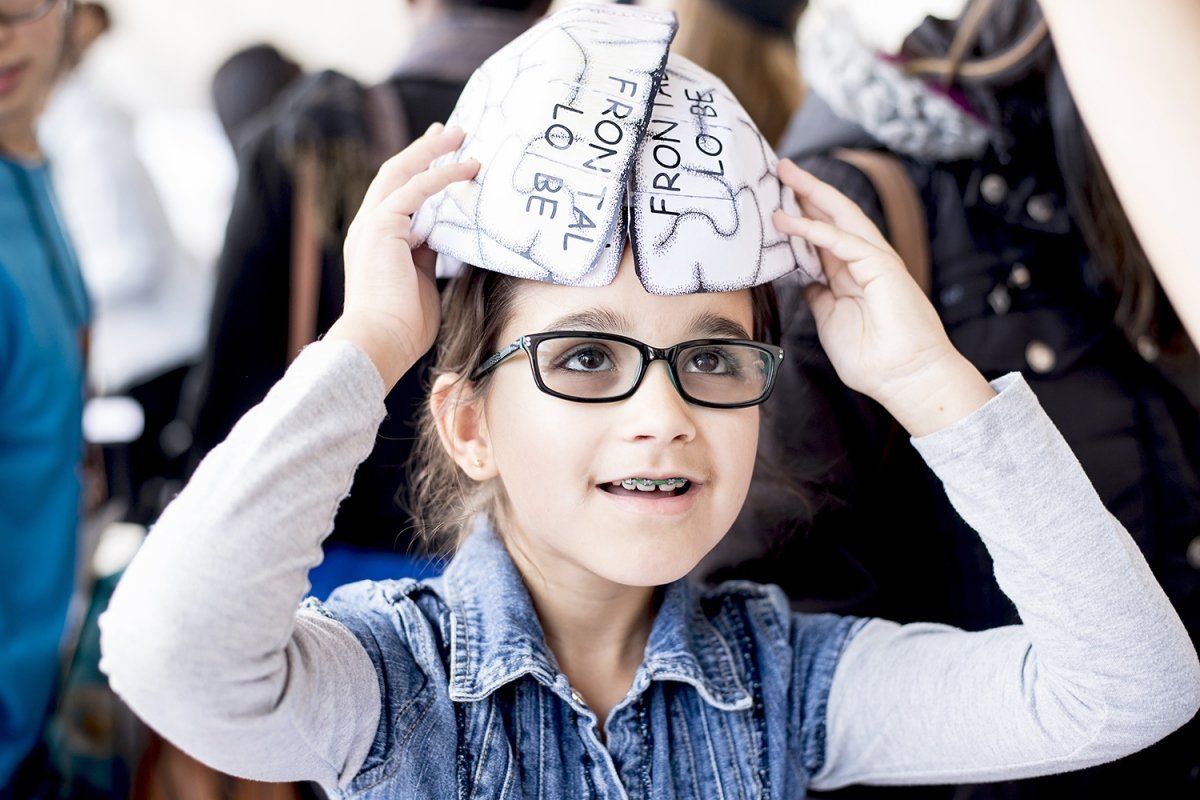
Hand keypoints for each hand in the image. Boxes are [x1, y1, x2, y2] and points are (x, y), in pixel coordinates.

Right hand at [326, 123, 479, 387]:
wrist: (381, 341)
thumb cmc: (404, 326)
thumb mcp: (423, 284)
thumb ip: (430, 258)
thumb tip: (450, 242)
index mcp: (376, 242)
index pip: (399, 197)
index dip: (421, 174)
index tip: (445, 158)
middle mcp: (368, 227)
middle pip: (396, 174)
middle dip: (424, 150)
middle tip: (452, 133)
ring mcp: (371, 224)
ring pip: (402, 172)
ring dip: (433, 151)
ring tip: (462, 135)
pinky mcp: (382, 225)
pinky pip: (416, 189)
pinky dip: (443, 175)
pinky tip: (468, 167)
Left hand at [773, 159, 994, 436]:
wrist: (906, 380)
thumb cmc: (874, 359)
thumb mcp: (831, 321)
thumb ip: (818, 296)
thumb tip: (801, 279)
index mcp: (853, 274)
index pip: (823, 235)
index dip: (800, 214)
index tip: (772, 199)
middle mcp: (865, 261)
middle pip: (832, 215)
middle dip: (805, 190)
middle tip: (778, 167)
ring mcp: (876, 262)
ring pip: (841, 217)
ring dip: (811, 194)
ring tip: (783, 174)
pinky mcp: (882, 268)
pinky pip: (844, 241)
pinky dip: (815, 229)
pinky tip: (790, 219)